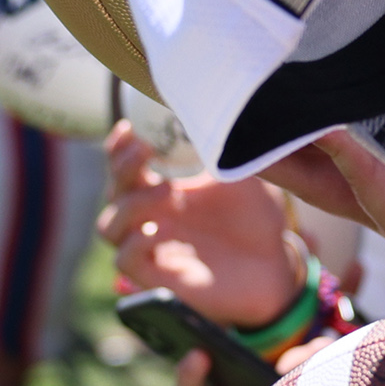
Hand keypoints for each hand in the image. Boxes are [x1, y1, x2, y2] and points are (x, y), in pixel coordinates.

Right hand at [100, 122, 303, 325]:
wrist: (275, 266)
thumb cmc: (256, 219)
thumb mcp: (240, 174)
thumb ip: (220, 146)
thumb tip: (210, 107)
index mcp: (162, 190)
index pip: (124, 167)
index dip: (118, 147)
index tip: (131, 128)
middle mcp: (151, 218)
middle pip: (112, 192)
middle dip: (123, 167)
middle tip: (148, 150)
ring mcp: (152, 248)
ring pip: (109, 226)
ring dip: (130, 204)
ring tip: (170, 192)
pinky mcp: (159, 278)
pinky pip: (125, 261)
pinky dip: (135, 243)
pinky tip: (159, 230)